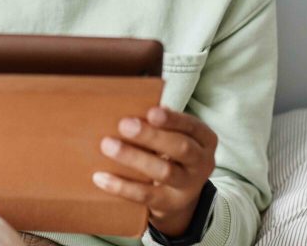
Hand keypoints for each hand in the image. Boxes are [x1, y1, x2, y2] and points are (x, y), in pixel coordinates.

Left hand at [92, 105, 217, 236]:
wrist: (182, 194)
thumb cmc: (172, 150)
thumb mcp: (177, 134)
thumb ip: (160, 121)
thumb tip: (127, 102)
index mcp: (204, 139)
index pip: (192, 126)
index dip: (173, 119)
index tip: (151, 112)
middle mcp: (202, 162)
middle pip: (181, 148)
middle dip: (151, 136)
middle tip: (124, 125)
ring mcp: (188, 186)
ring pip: (164, 172)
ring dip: (134, 157)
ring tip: (108, 146)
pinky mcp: (170, 204)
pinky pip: (145, 196)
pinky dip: (122, 186)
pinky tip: (101, 177)